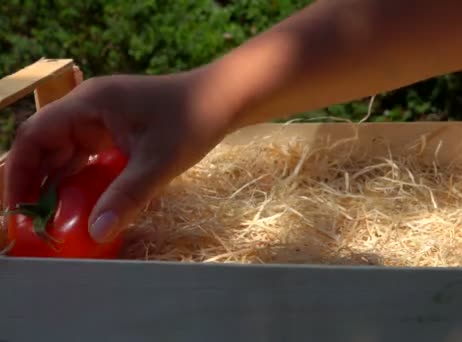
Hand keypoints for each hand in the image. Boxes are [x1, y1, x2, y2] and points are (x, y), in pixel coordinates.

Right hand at [3, 68, 231, 242]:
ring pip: (66, 152)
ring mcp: (102, 118)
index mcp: (88, 104)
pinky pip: (88, 155)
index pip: (34, 135)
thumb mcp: (159, 162)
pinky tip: (82, 204)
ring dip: (59, 184)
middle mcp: (88, 108)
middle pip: (46, 145)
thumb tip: (97, 232)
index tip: (18, 209)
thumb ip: (128, 196)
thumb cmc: (193, 120)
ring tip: (52, 220)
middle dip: (37, 183)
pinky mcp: (117, 130)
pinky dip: (82, 179)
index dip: (20, 172)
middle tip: (34, 223)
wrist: (224, 99)